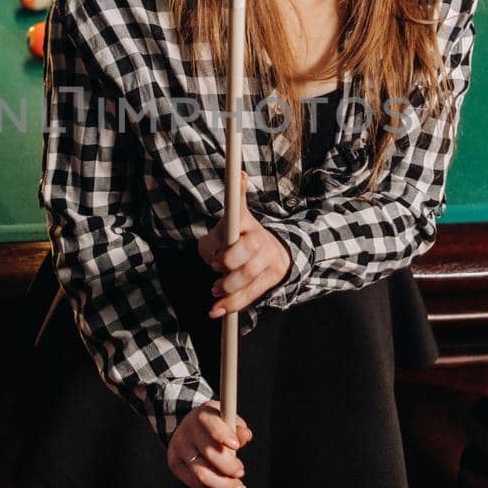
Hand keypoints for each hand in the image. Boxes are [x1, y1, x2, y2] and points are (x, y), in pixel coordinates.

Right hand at [167, 399, 253, 487]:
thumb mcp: (227, 419)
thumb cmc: (214, 425)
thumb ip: (238, 428)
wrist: (188, 428)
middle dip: (229, 467)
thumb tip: (245, 436)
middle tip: (241, 472)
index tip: (236, 446)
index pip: (211, 425)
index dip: (223, 435)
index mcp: (202, 415)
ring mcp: (179, 450)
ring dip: (224, 486)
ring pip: (201, 475)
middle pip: (208, 453)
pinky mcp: (176, 466)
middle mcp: (187, 432)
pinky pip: (196, 486)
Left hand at [196, 170, 291, 319]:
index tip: (217, 259)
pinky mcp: (272, 279)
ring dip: (229, 289)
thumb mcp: (229, 217)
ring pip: (250, 279)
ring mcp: (269, 262)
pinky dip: (233, 305)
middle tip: (216, 269)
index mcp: (248, 224)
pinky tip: (217, 311)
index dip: (230, 247)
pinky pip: (252, 295)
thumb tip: (239, 176)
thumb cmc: (237, 233)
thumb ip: (229, 207)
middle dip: (229, 269)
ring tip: (215, 291)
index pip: (244, 229)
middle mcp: (262, 241)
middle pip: (249, 258)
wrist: (270, 247)